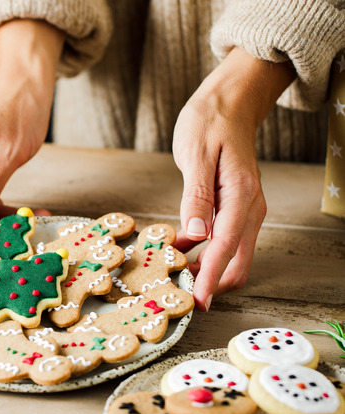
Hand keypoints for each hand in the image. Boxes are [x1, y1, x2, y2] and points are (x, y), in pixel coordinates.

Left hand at [173, 47, 294, 310]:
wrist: (229, 102)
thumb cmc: (210, 122)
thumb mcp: (196, 155)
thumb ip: (196, 197)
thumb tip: (197, 236)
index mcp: (242, 196)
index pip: (226, 248)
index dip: (210, 279)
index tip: (196, 303)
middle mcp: (249, 208)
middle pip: (236, 262)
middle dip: (211, 283)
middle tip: (178, 295)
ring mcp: (244, 210)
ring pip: (231, 255)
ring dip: (207, 270)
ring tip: (173, 277)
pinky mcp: (233, 208)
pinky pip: (223, 241)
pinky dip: (205, 254)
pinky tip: (179, 253)